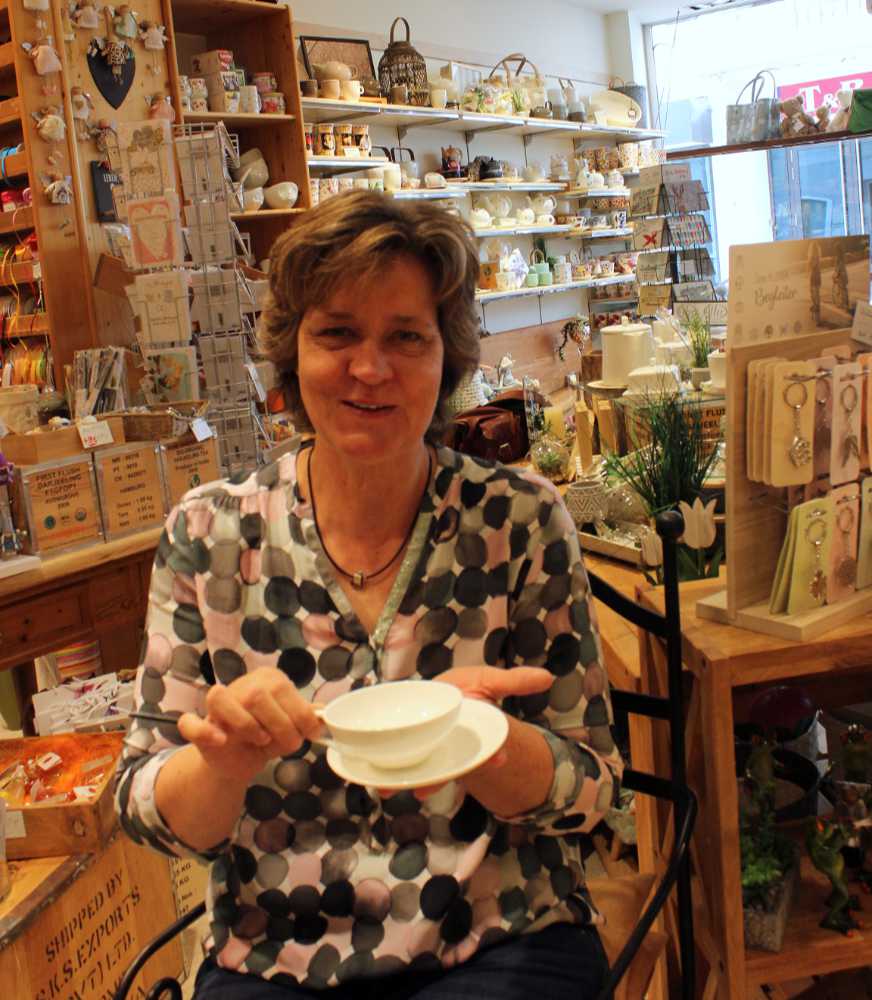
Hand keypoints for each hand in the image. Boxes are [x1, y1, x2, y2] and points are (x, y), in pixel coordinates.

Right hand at [177, 667, 321, 781]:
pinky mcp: (200, 727)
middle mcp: (240, 686)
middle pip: (256, 695)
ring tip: (261, 740)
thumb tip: (323, 714)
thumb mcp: (291, 726)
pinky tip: (221, 740)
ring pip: (222, 699)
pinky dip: (204, 731)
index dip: (300, 714)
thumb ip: (306, 717)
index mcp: (266, 680)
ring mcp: (217, 707)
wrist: (239, 761)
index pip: (282, 688)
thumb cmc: (268, 737)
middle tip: (289, 744)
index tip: (310, 733)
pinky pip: (190, 724)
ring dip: (247, 725)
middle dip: (279, 724)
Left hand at [380, 666, 553, 800]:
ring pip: (422, 770)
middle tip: (424, 788)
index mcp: (472, 732)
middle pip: (449, 766)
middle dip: (440, 778)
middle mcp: (451, 747)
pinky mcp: (409, 750)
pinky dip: (387, 773)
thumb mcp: (489, 680)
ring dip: (408, 781)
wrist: (439, 695)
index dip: (492, 755)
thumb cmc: (465, 690)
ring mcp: (430, 751)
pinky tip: (374, 780)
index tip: (499, 758)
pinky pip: (400, 764)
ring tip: (393, 789)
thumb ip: (515, 681)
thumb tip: (548, 677)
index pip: (486, 748)